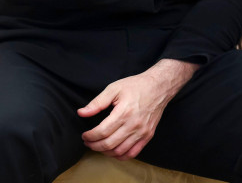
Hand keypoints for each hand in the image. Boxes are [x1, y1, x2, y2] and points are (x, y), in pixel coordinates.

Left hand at [78, 59, 198, 159]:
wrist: (159, 86)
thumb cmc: (136, 86)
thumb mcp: (114, 88)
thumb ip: (97, 102)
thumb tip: (82, 113)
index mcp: (124, 112)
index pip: (102, 132)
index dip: (89, 136)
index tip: (85, 135)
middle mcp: (134, 124)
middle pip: (108, 144)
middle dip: (94, 146)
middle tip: (88, 142)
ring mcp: (142, 131)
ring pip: (119, 151)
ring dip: (105, 152)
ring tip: (99, 146)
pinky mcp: (148, 135)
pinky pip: (133, 153)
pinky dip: (121, 155)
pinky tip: (114, 150)